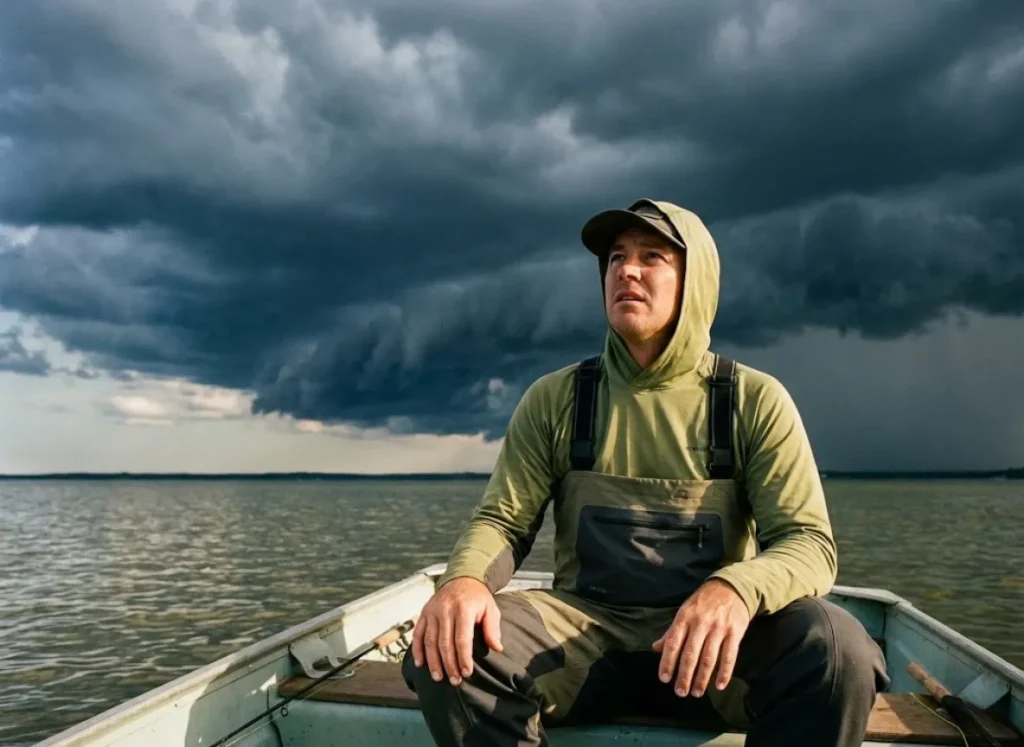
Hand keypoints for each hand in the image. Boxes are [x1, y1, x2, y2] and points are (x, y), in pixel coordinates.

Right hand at [411, 577, 503, 685]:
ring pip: (430, 640)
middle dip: (449, 664)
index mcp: (464, 608)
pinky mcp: (424, 613)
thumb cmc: (478, 598)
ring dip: (433, 661)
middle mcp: (445, 609)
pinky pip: (418, 633)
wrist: (462, 578)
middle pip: (445, 642)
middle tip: (454, 681)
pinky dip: (417, 649)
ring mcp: (432, 611)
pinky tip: (420, 664)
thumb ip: (493, 628)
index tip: (467, 673)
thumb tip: (497, 648)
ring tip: (438, 677)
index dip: (463, 658)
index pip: (462, 638)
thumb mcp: (491, 608)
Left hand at [652, 578, 750, 697]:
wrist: (731, 586)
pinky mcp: (735, 632)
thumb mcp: (684, 611)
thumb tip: (656, 648)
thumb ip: (671, 631)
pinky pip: (729, 656)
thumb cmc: (703, 602)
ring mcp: (719, 628)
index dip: (667, 661)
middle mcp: (700, 623)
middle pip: (690, 653)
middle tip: (680, 692)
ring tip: (697, 693)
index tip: (664, 679)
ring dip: (702, 678)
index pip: (673, 643)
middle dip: (684, 675)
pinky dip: (725, 672)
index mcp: (684, 617)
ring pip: (709, 657)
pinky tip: (719, 685)